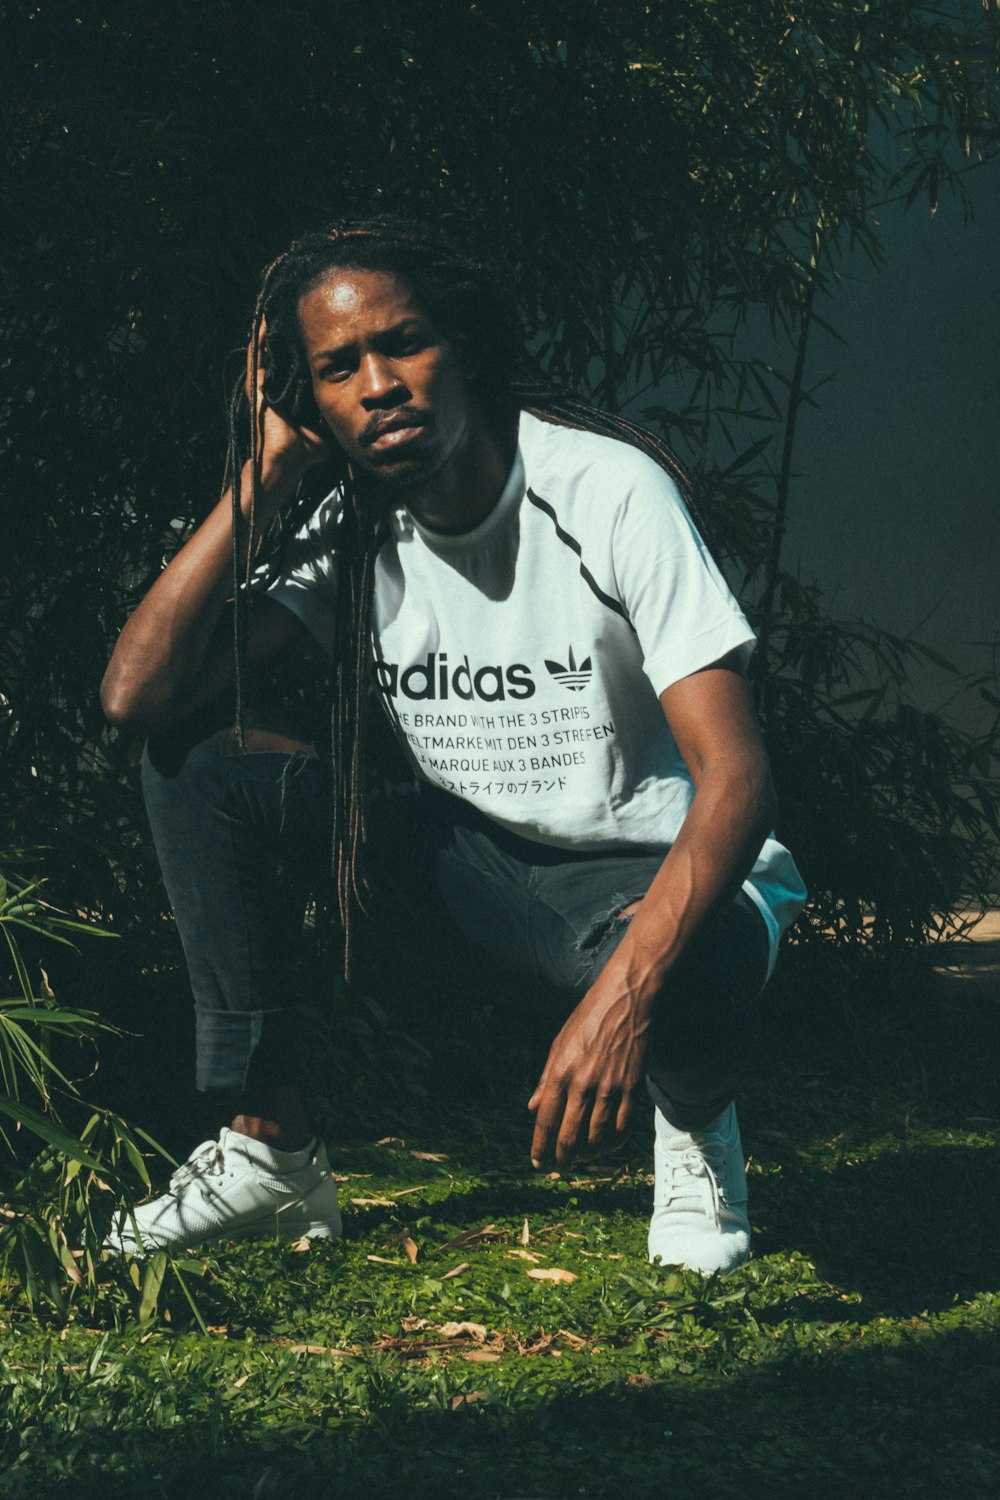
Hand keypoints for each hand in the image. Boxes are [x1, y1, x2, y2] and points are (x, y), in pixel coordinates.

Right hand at [246, 318, 329, 487]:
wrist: (287, 461)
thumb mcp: (329, 427)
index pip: (297, 363)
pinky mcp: (256, 385)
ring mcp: (263, 384)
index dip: (304, 346)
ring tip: (277, 305)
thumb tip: (365, 413)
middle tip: (295, 308)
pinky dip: (259, 336)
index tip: (314, 327)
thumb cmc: (307, 452)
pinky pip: (257, 354)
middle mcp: (274, 386)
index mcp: (289, 394)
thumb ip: (343, 417)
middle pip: (281, 352)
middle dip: (286, 332)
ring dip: (272, 329)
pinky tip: (264, 318)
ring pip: (268, 348)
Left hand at [528, 973, 653, 1170]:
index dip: (540, 1148)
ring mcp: (610, 1089)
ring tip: (582, 1158)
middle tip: (560, 1167)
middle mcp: (583, 1085)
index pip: (545, 1122)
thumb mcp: (558, 1044)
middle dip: (563, 1159)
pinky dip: (613, 1144)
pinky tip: (606, 1146)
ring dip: (587, 1155)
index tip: (538, 1163)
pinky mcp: (632, 1089)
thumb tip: (532, 1107)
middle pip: (570, 1137)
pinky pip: (622, 1128)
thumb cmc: (588, 1019)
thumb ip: (546, 1079)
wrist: (626, 1000)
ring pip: (596, 1139)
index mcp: (560, 1072)